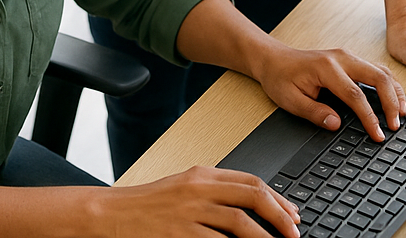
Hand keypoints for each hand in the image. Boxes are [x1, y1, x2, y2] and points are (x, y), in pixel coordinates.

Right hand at [109, 165, 300, 237]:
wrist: (111, 214)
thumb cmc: (146, 204)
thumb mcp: (182, 188)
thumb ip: (213, 192)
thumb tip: (250, 206)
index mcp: (201, 174)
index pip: (250, 181)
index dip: (278, 199)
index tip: (292, 215)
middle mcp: (198, 189)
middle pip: (252, 197)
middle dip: (280, 217)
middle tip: (294, 234)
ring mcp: (190, 211)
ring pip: (241, 223)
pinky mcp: (181, 232)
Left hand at [253, 42, 405, 140]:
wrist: (274, 59)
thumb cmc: (280, 78)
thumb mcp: (290, 100)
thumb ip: (314, 112)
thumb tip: (336, 124)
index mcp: (326, 68)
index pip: (355, 95)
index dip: (369, 117)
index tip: (378, 134)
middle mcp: (341, 58)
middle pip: (378, 77)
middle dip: (391, 103)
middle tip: (395, 126)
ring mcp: (347, 56)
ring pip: (381, 71)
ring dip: (395, 92)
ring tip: (401, 114)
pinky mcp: (350, 60)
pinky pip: (376, 70)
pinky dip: (389, 85)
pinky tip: (395, 99)